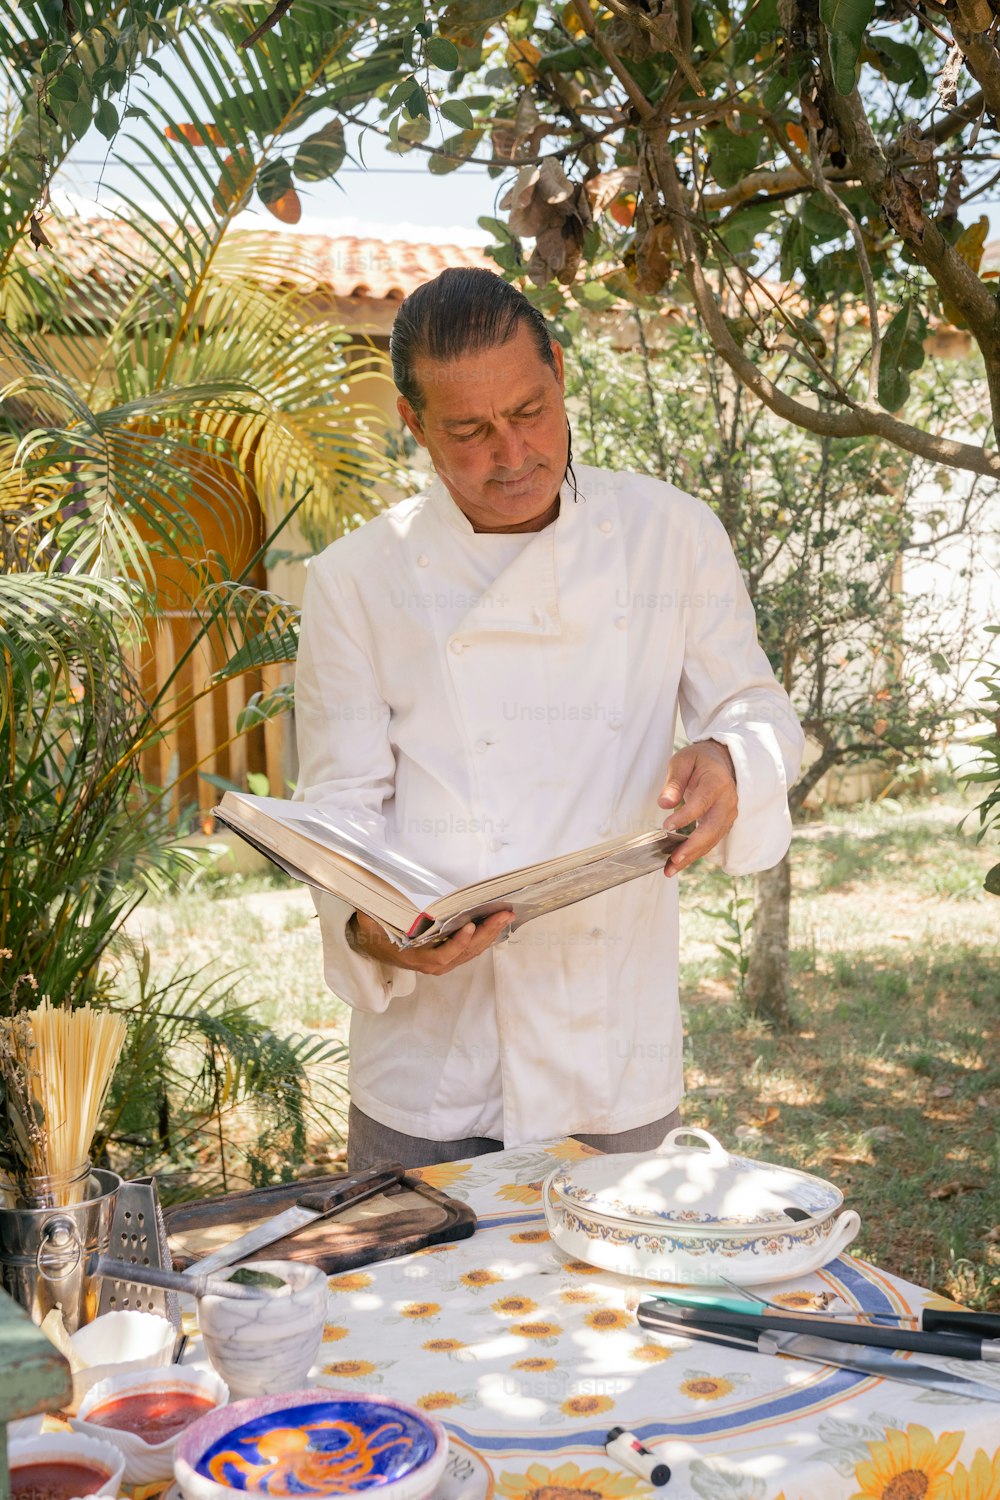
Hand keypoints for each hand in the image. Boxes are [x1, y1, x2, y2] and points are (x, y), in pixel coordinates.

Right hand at [349, 909, 514, 974]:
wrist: (375, 947)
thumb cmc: (376, 933)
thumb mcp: (370, 924)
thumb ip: (372, 917)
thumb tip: (368, 906)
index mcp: (417, 958)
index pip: (442, 954)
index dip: (458, 943)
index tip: (469, 926)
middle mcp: (434, 964)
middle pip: (466, 951)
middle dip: (487, 932)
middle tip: (504, 914)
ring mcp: (444, 962)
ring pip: (473, 951)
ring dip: (491, 933)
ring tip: (506, 915)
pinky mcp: (451, 957)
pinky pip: (472, 949)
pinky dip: (486, 936)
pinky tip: (497, 922)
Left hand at [658, 740, 738, 876]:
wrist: (721, 761)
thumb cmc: (699, 761)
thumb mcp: (682, 762)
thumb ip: (674, 783)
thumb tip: (664, 804)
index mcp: (717, 783)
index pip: (702, 803)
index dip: (685, 817)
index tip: (666, 827)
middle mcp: (728, 801)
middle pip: (712, 828)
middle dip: (692, 846)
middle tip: (673, 859)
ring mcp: (729, 815)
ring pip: (712, 840)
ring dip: (692, 856)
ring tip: (670, 869)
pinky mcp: (724, 824)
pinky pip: (711, 841)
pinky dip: (695, 853)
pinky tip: (678, 863)